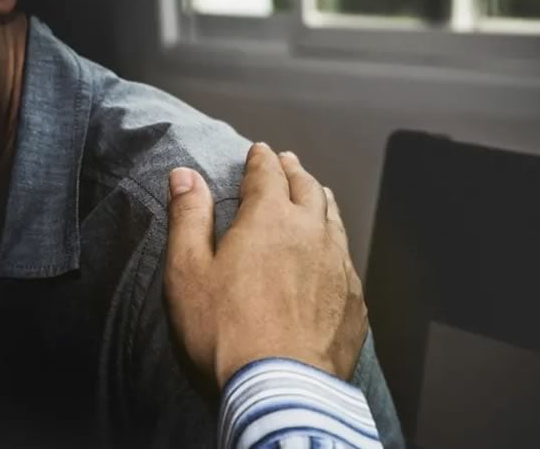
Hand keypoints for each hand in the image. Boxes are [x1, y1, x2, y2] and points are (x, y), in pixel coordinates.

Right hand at [165, 144, 368, 388]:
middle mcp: (311, 233)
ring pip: (333, 218)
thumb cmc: (226, 331)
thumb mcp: (188, 270)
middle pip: (306, 188)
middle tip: (288, 162)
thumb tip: (185, 175)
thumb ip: (189, 217)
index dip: (260, 159)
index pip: (267, 174)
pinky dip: (336, 241)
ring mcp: (338, 265)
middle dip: (294, 171)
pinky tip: (331, 250)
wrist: (280, 388)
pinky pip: (347, 256)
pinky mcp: (353, 299)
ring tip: (315, 191)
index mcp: (270, 219)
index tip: (259, 151)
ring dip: (320, 198)